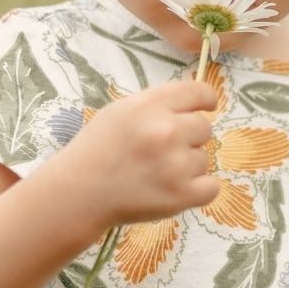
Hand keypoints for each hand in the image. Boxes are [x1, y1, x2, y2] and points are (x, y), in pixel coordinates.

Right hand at [48, 79, 219, 227]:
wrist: (77, 193)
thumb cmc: (97, 149)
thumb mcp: (121, 111)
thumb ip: (157, 105)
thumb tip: (194, 106)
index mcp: (150, 106)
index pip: (199, 92)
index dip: (206, 100)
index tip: (206, 107)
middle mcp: (166, 131)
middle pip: (205, 128)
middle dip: (189, 138)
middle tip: (163, 151)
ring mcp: (175, 164)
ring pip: (204, 159)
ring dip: (187, 167)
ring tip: (157, 173)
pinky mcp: (181, 195)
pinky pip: (211, 187)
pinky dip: (197, 190)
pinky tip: (175, 189)